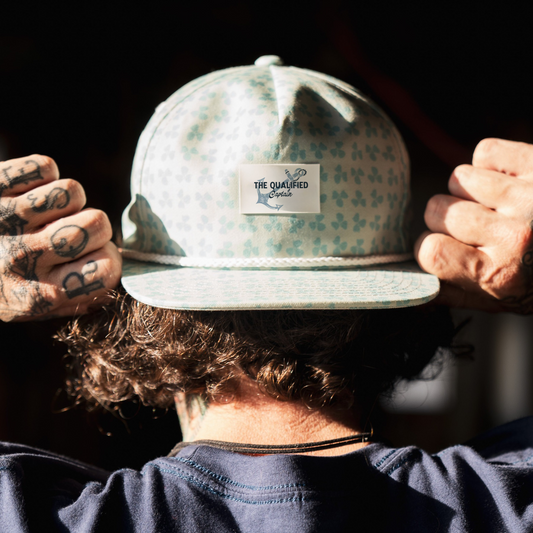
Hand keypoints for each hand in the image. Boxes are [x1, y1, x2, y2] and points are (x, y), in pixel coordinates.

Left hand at [0, 155, 120, 320]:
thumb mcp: (31, 306)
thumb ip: (76, 296)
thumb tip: (116, 268)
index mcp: (37, 296)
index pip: (108, 269)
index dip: (109, 258)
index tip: (95, 257)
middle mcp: (19, 259)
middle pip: (96, 223)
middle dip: (94, 225)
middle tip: (74, 230)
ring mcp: (2, 219)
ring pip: (72, 191)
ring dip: (66, 201)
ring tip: (45, 212)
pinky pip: (45, 167)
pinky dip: (41, 177)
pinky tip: (24, 194)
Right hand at [415, 138, 532, 312]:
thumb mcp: (510, 302)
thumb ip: (458, 296)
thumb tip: (416, 288)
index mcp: (500, 274)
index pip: (429, 250)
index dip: (431, 249)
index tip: (443, 249)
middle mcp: (513, 235)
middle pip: (436, 209)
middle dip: (447, 218)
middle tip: (475, 226)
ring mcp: (528, 196)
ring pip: (457, 178)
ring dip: (469, 190)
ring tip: (496, 203)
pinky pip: (485, 151)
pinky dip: (489, 163)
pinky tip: (506, 181)